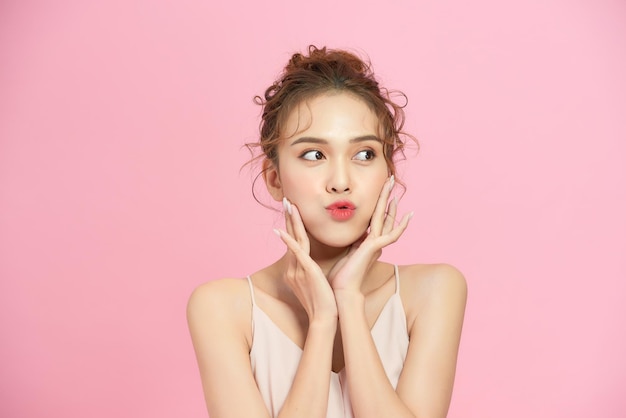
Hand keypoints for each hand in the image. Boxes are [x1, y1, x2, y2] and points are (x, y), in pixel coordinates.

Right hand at [274, 198, 337, 322]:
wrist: (325, 318)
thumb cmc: (325, 301)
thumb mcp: (319, 280)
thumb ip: (317, 268)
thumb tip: (326, 258)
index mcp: (297, 268)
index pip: (295, 242)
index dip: (293, 225)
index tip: (293, 210)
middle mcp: (294, 267)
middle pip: (291, 237)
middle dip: (290, 218)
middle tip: (287, 200)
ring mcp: (298, 269)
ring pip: (294, 239)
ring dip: (291, 221)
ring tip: (289, 205)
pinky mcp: (305, 271)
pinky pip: (296, 252)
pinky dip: (289, 240)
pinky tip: (281, 231)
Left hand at [328, 176, 412, 292]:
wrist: (342, 291)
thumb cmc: (341, 276)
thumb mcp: (345, 253)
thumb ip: (351, 243)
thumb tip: (351, 237)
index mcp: (367, 242)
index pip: (376, 219)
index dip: (380, 205)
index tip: (383, 192)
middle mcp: (374, 241)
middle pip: (383, 214)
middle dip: (386, 195)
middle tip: (389, 179)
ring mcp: (376, 244)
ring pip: (385, 217)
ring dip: (389, 200)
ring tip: (392, 184)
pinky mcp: (375, 247)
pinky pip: (391, 234)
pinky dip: (401, 225)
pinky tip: (408, 215)